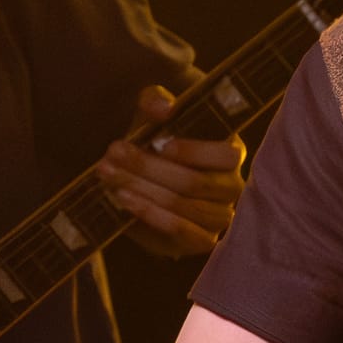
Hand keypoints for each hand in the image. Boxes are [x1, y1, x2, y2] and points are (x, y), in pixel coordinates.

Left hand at [99, 83, 246, 259]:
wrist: (143, 180)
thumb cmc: (154, 142)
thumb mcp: (152, 116)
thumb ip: (156, 102)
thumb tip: (163, 107)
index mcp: (230, 154)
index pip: (226, 155)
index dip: (195, 151)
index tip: (160, 144)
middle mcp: (232, 188)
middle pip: (196, 182)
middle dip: (150, 168)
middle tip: (113, 153)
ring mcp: (219, 218)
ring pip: (184, 207)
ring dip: (143, 191)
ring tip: (109, 176)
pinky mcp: (201, 241)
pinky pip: (180, 231)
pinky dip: (150, 215)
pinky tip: (123, 200)